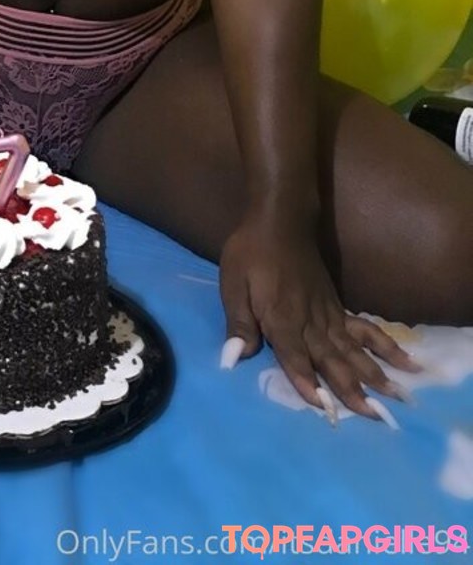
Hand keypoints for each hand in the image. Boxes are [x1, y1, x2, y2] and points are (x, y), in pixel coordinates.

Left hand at [218, 213, 421, 422]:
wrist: (280, 221)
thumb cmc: (250, 253)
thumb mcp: (233, 284)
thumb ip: (239, 323)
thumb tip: (233, 358)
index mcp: (281, 317)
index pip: (294, 355)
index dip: (306, 380)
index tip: (322, 405)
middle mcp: (310, 321)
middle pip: (331, 359)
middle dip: (351, 389)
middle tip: (374, 416)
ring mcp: (328, 314)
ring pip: (353, 348)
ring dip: (374, 373)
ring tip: (398, 395)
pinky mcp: (338, 307)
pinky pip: (364, 329)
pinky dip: (383, 345)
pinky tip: (404, 359)